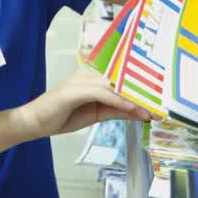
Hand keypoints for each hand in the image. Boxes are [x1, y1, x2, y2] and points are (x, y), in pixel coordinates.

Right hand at [15, 68, 157, 141]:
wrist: (35, 122)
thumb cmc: (63, 116)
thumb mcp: (96, 115)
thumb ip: (117, 110)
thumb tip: (140, 112)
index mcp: (93, 78)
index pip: (122, 81)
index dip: (141, 90)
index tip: (159, 102)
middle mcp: (88, 74)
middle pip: (121, 80)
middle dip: (143, 93)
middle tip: (162, 106)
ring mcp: (81, 80)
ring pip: (114, 86)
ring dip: (135, 99)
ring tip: (152, 110)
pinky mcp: (75, 90)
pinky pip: (102, 93)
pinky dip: (119, 101)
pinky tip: (133, 109)